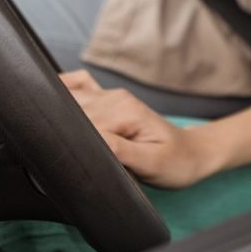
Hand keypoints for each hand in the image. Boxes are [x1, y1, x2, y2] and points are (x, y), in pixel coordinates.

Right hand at [63, 70, 211, 187]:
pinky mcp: (109, 102)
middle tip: (65, 158)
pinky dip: (65, 93)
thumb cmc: (175, 162)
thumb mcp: (150, 164)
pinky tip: (57, 110)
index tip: (68, 162)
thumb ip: (118, 151)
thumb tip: (86, 142)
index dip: (69, 145)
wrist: (193, 154)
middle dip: (61, 134)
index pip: (79, 125)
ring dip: (59, 118)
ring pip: (69, 100)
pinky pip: (79, 87)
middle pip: (69, 112)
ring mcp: (111, 97)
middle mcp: (115, 98)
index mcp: (125, 111)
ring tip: (63, 142)